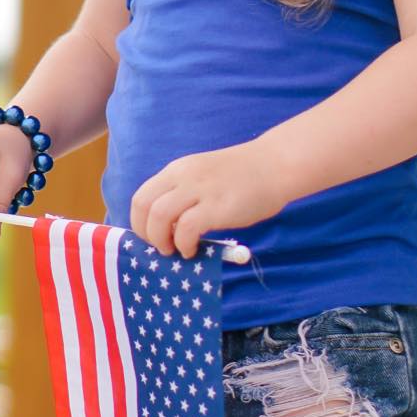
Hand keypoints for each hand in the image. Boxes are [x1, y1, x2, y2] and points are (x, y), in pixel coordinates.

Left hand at [129, 141, 289, 259]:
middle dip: (145, 234)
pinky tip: (193, 249)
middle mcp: (183, 177)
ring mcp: (200, 190)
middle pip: (143, 205)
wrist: (276, 165)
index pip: (141, 197)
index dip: (139, 223)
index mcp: (177, 170)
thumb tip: (169, 229)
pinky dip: (184, 244)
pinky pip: (186, 228)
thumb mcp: (204, 177)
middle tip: (161, 247)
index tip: (152, 238)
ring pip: (159, 216)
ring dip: (160, 240)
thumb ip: (185, 195)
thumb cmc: (244, 176)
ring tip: (175, 250)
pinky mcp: (217, 206)